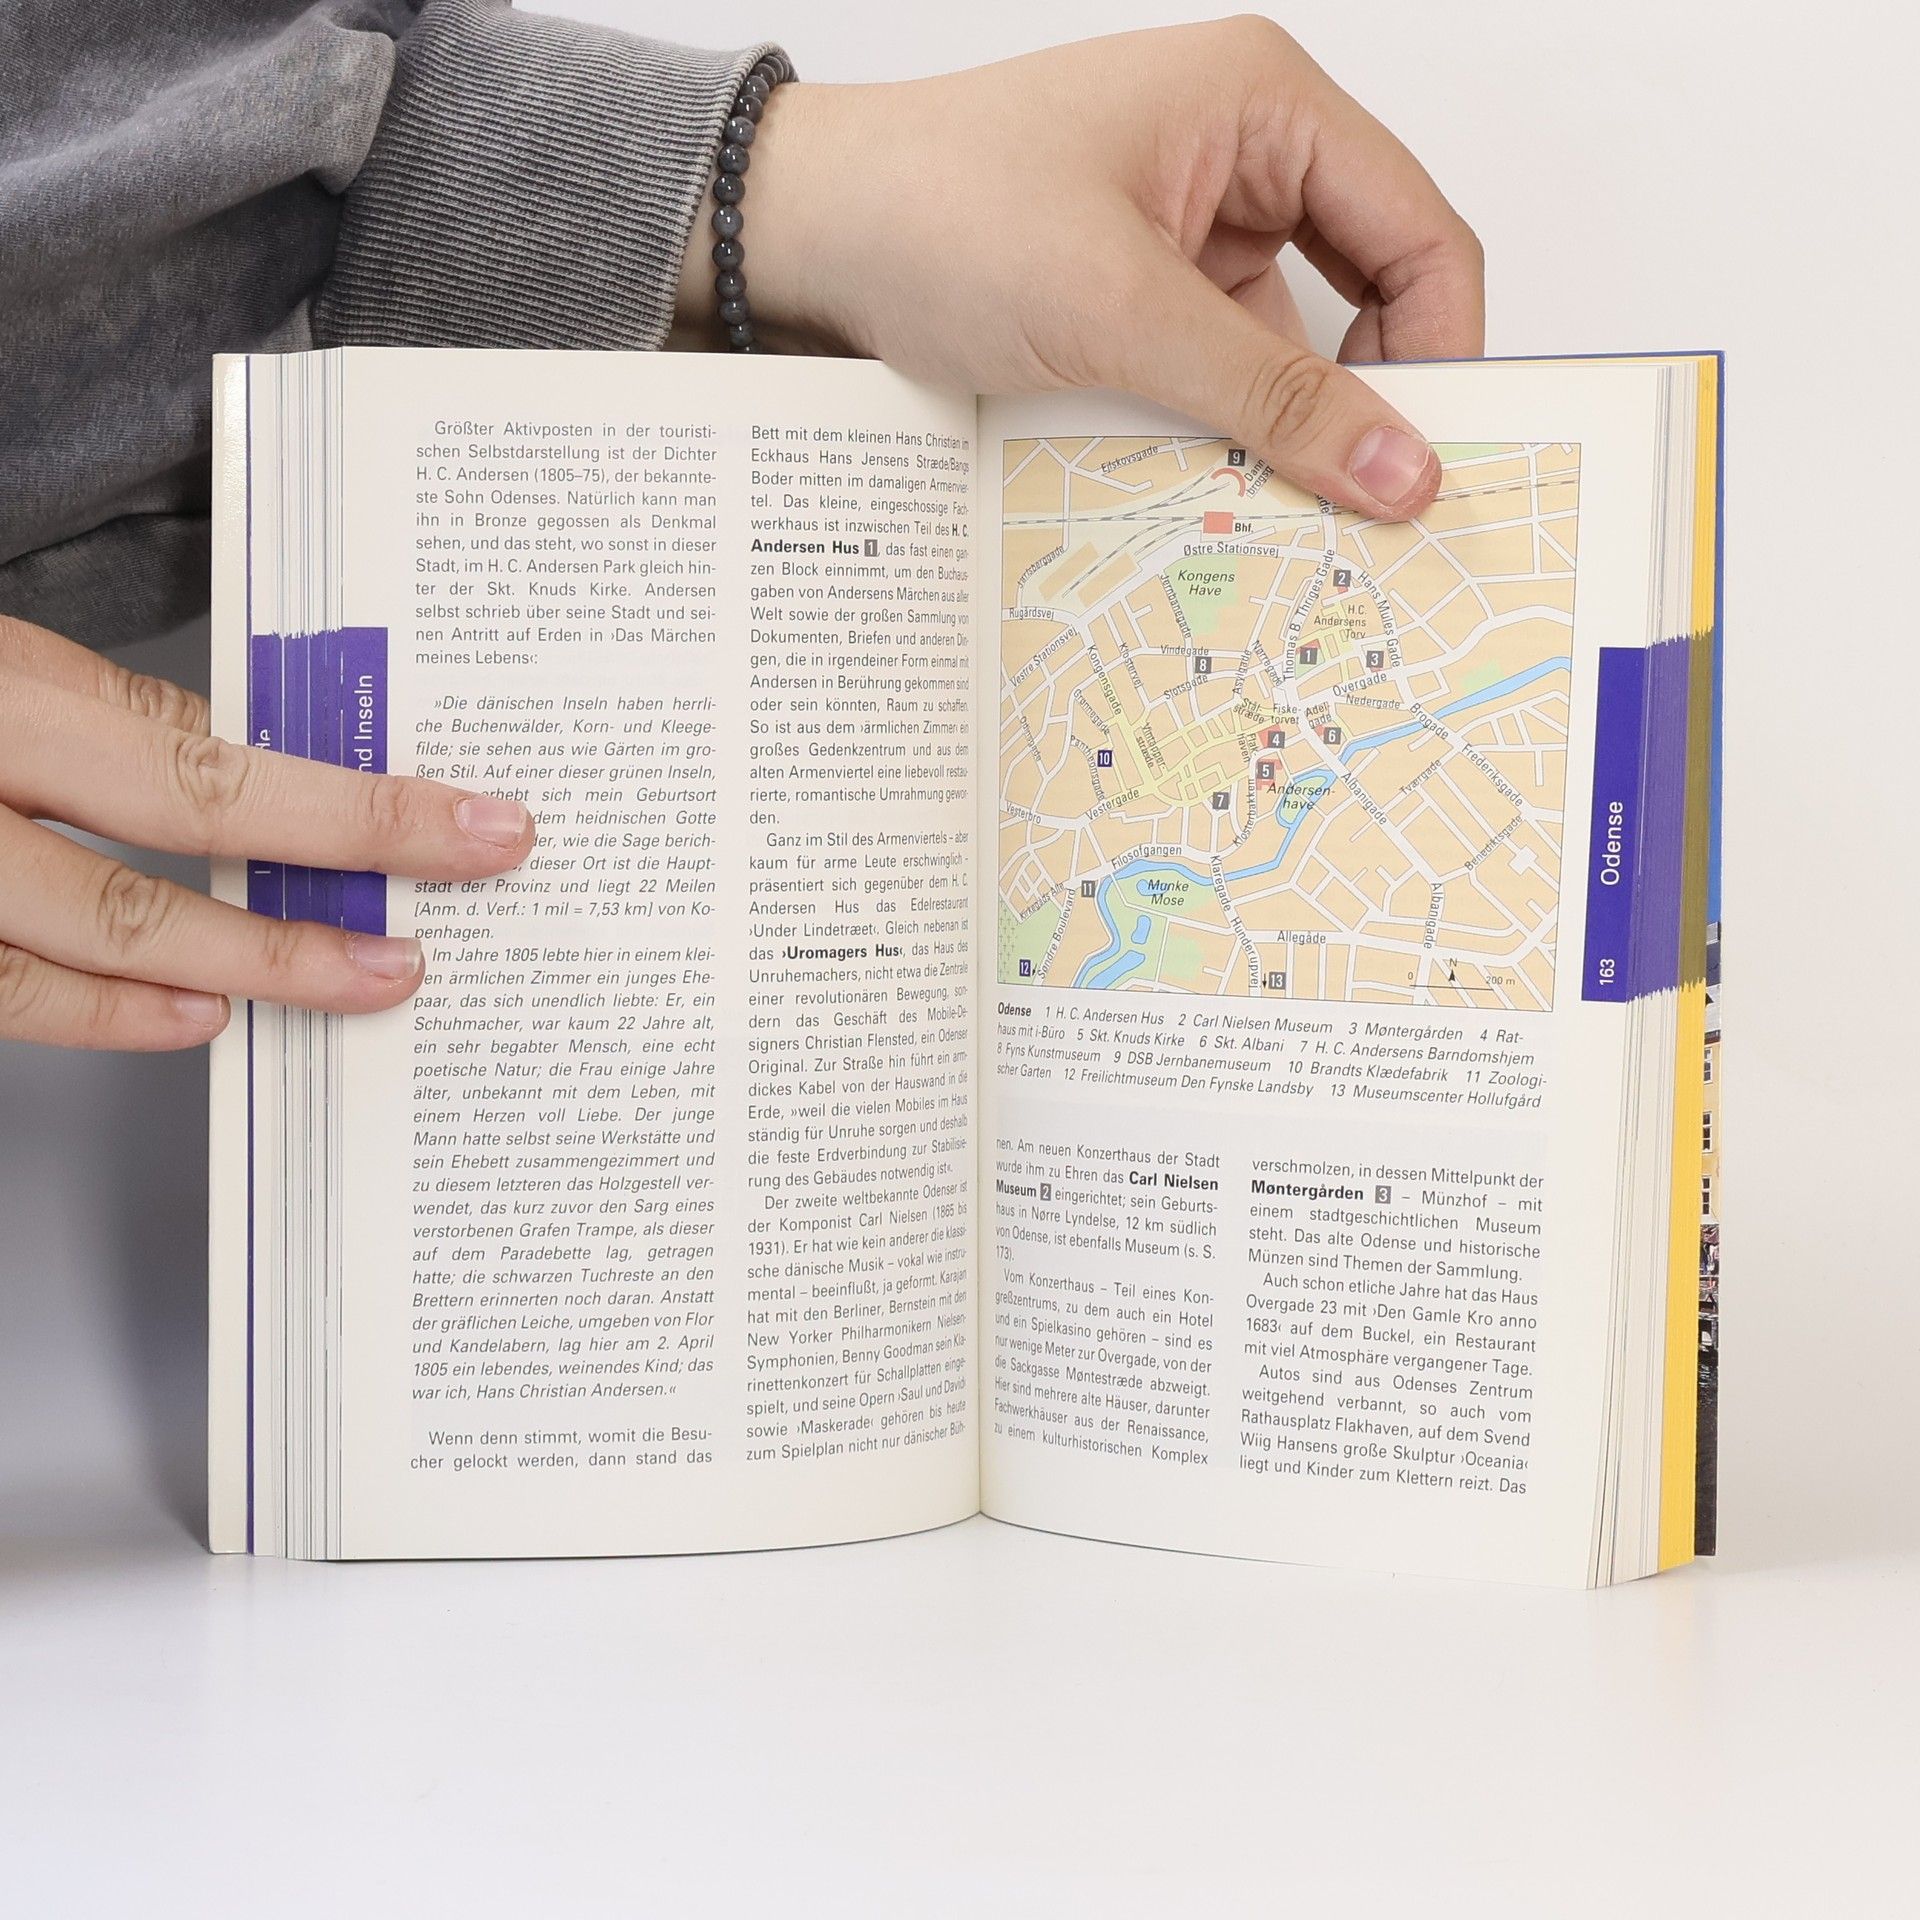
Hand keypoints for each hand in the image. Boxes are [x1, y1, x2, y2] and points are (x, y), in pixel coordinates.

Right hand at [0, 616, 535, 1049]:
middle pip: (174, 837)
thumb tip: (251, 766)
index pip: (215, 755)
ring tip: (351, 983)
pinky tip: (191, 1020)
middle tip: (426, 942)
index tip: (477, 826)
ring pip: (88, 935)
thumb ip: (101, 709)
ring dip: (240, 969)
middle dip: (325, 899)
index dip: (358, 804)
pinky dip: (99, 1016)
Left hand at [700, 16, 1482, 518]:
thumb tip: (1401, 467)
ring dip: (1278, 436)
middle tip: (1369, 512)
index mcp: (1266, 105)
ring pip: (1288, 357)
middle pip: (1369, 299)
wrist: (802, 240)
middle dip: (1364, 403)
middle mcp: (1244, 161)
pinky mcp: (1142, 302)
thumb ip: (1269, 397)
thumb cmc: (937, 211)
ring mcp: (1191, 236)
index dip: (1443, 349)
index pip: (1419, 234)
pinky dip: (1217, 439)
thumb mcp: (1121, 311)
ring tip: (1275, 517)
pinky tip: (1206, 496)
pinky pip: (1218, 380)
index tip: (1430, 464)